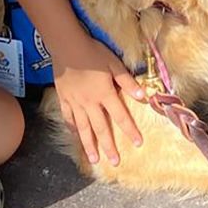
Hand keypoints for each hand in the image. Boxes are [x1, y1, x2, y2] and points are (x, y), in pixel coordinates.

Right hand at [52, 36, 144, 165]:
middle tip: (115, 162)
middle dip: (109, 146)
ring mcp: (75, 102)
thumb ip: (127, 82)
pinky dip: (72, 129)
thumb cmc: (92, 52)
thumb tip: (143, 97)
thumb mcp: (114, 63)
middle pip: (101, 128)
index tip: (138, 143)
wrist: (66, 46)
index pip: (121, 116)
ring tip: (94, 159)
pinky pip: (68, 118)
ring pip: (83, 128)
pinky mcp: (64, 99)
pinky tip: (76, 137)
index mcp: (105, 94)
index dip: (130, 130)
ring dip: (89, 144)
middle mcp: (90, 102)